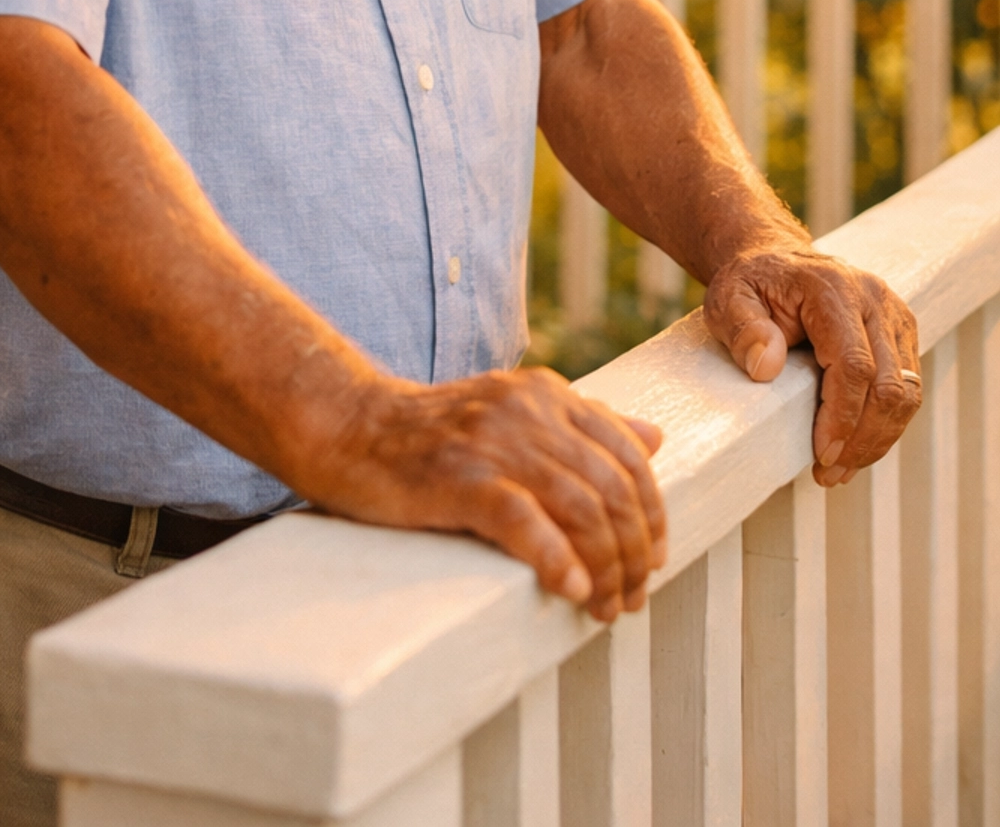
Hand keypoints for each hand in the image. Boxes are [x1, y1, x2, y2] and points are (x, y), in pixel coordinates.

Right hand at [311, 366, 665, 621]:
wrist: (348, 427)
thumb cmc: (433, 434)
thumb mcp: (515, 414)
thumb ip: (583, 423)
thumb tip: (654, 438)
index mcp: (547, 394)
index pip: (628, 456)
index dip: (652, 514)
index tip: (652, 560)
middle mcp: (528, 411)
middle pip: (612, 488)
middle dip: (633, 552)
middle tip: (630, 598)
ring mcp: (493, 442)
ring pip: (580, 508)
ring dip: (604, 569)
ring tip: (603, 608)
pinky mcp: (458, 476)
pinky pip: (523, 519)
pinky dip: (556, 559)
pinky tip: (569, 589)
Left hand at [704, 245, 920, 482]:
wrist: (775, 260)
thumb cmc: (752, 283)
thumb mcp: (729, 298)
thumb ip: (743, 328)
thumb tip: (765, 367)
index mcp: (834, 289)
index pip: (854, 363)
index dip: (843, 416)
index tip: (822, 453)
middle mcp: (874, 300)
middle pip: (889, 385)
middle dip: (863, 439)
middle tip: (828, 473)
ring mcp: (894, 316)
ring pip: (906, 392)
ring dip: (878, 439)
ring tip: (840, 469)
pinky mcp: (900, 333)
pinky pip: (907, 388)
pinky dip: (886, 425)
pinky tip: (857, 447)